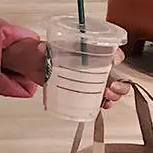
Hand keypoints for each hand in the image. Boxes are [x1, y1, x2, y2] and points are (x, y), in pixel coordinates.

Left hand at [1, 38, 130, 108]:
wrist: (33, 63)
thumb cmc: (42, 52)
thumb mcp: (43, 48)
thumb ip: (44, 48)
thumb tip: (43, 49)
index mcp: (87, 48)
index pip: (110, 49)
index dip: (116, 56)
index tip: (115, 62)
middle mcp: (93, 63)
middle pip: (115, 72)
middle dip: (118, 82)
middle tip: (111, 88)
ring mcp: (90, 77)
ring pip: (111, 86)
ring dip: (114, 94)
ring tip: (106, 97)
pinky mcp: (84, 89)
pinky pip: (100, 97)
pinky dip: (104, 102)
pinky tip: (103, 104)